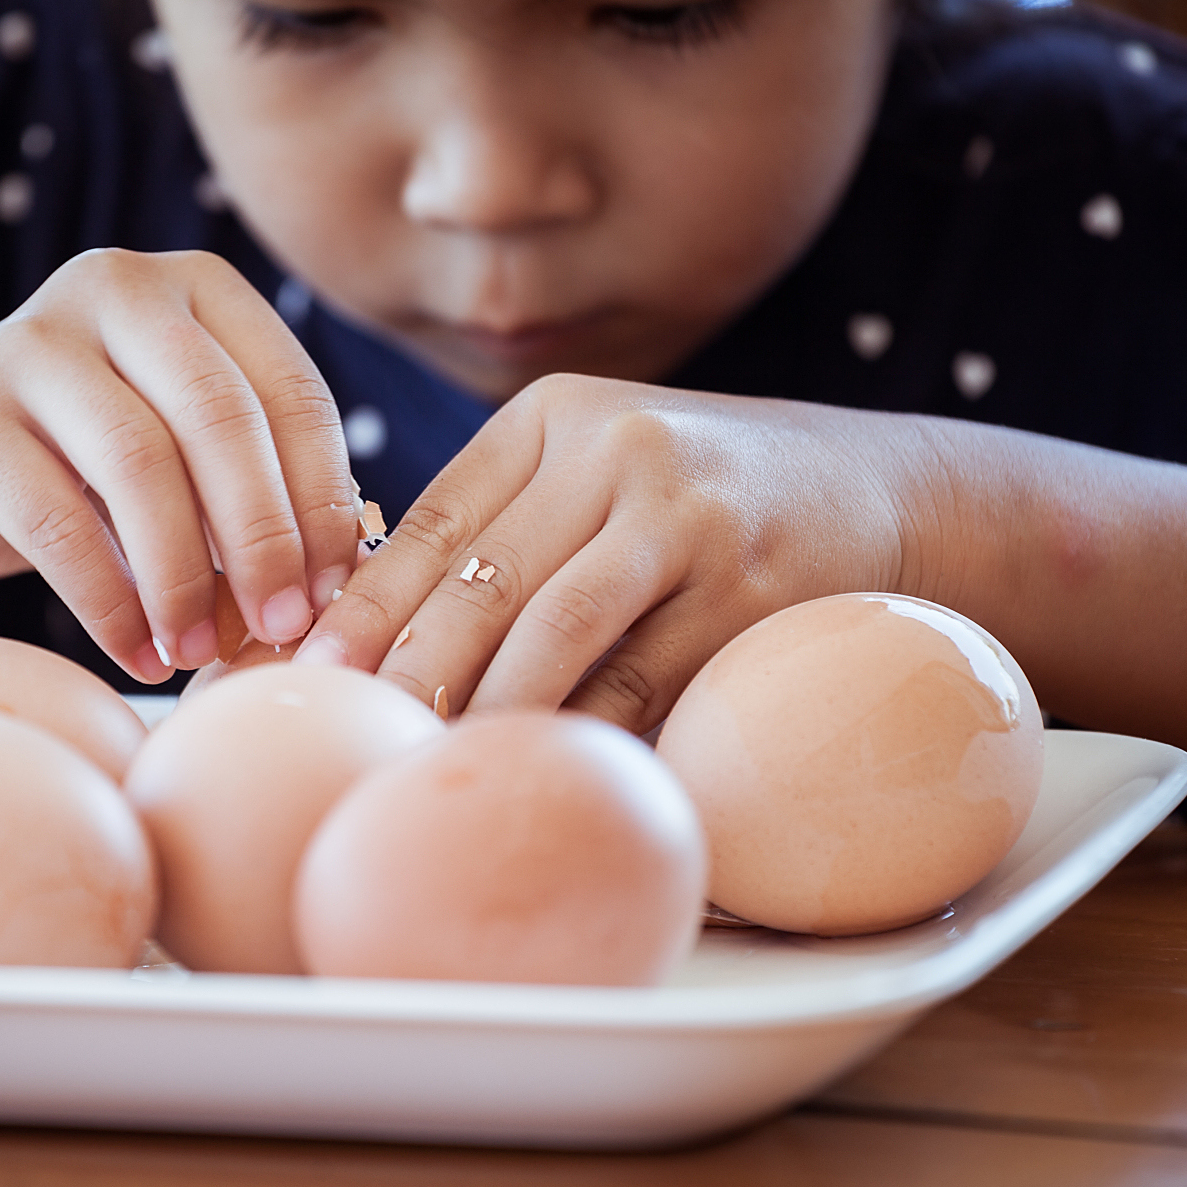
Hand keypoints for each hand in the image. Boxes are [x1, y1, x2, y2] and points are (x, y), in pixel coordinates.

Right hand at [0, 249, 358, 682]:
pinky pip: (57, 522)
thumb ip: (259, 481)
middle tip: (282, 625)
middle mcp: (115, 288)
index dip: (322, 498)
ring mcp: (30, 345)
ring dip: (184, 578)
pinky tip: (140, 650)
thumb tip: (341, 578)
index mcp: (195, 285)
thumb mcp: (184, 446)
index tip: (336, 590)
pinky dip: (110, 602)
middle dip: (263, 537)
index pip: (289, 390)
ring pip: (139, 466)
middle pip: (219, 419)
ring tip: (202, 649)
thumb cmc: (89, 464)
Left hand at [294, 374, 931, 730]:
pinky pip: (637, 681)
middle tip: (349, 732)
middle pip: (480, 576)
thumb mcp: (602, 473)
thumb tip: (371, 634)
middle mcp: (614, 448)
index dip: (363, 603)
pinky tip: (533, 769)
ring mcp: (684, 514)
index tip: (308, 672)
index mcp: (554, 417)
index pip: (433, 519)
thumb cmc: (706, 503)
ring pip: (551, 630)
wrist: (879, 495)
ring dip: (481, 708)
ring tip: (425, 760)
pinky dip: (579, 732)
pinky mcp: (743, 586)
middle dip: (404, 666)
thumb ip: (509, 529)